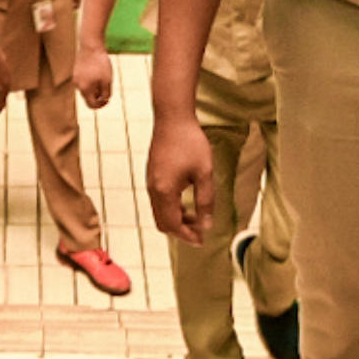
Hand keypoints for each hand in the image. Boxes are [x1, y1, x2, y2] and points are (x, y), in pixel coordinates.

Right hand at [75, 41, 114, 110]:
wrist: (91, 45)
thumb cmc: (101, 63)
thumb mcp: (107, 80)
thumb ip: (106, 93)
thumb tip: (104, 100)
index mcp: (85, 89)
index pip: (92, 105)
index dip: (101, 105)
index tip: (108, 99)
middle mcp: (78, 85)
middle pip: (89, 97)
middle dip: (98, 95)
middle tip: (107, 87)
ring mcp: (75, 78)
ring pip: (87, 88)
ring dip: (95, 87)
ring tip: (103, 76)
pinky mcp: (76, 71)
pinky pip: (84, 81)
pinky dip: (91, 80)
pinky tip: (97, 71)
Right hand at [145, 110, 215, 244]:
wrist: (172, 118)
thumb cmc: (190, 142)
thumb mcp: (204, 173)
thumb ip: (206, 201)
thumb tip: (207, 226)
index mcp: (165, 191)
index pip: (172, 225)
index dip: (187, 236)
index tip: (202, 240)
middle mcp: (153, 189)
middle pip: (163, 223)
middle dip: (181, 231)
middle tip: (200, 232)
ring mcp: (151, 182)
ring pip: (160, 212)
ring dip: (177, 219)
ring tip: (197, 217)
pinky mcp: (152, 176)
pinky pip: (159, 201)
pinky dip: (172, 208)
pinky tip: (187, 202)